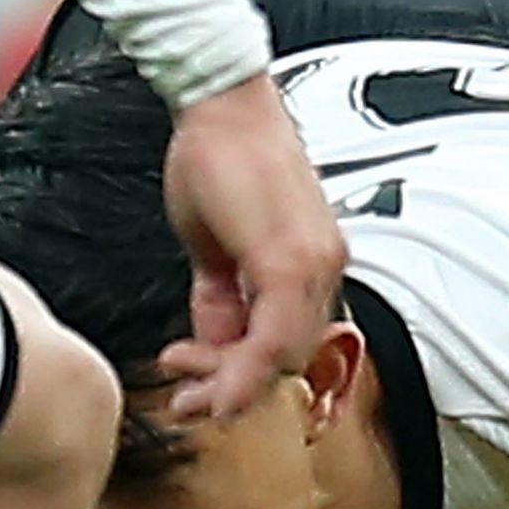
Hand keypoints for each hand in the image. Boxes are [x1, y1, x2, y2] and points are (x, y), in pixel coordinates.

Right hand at [156, 79, 343, 422]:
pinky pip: (274, 334)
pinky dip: (239, 367)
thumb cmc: (218, 159)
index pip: (286, 343)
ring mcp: (314, 262)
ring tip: (186, 389)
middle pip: (287, 357)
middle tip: (190, 401)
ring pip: (282, 354)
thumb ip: (220, 299)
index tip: (202, 392)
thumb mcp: (212, 245)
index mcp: (310, 263)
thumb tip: (213, 341)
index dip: (241, 377)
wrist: (221, 107)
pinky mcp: (292, 257)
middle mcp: (322, 265)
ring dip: (229, 382)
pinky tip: (209, 382)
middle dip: (232, 386)